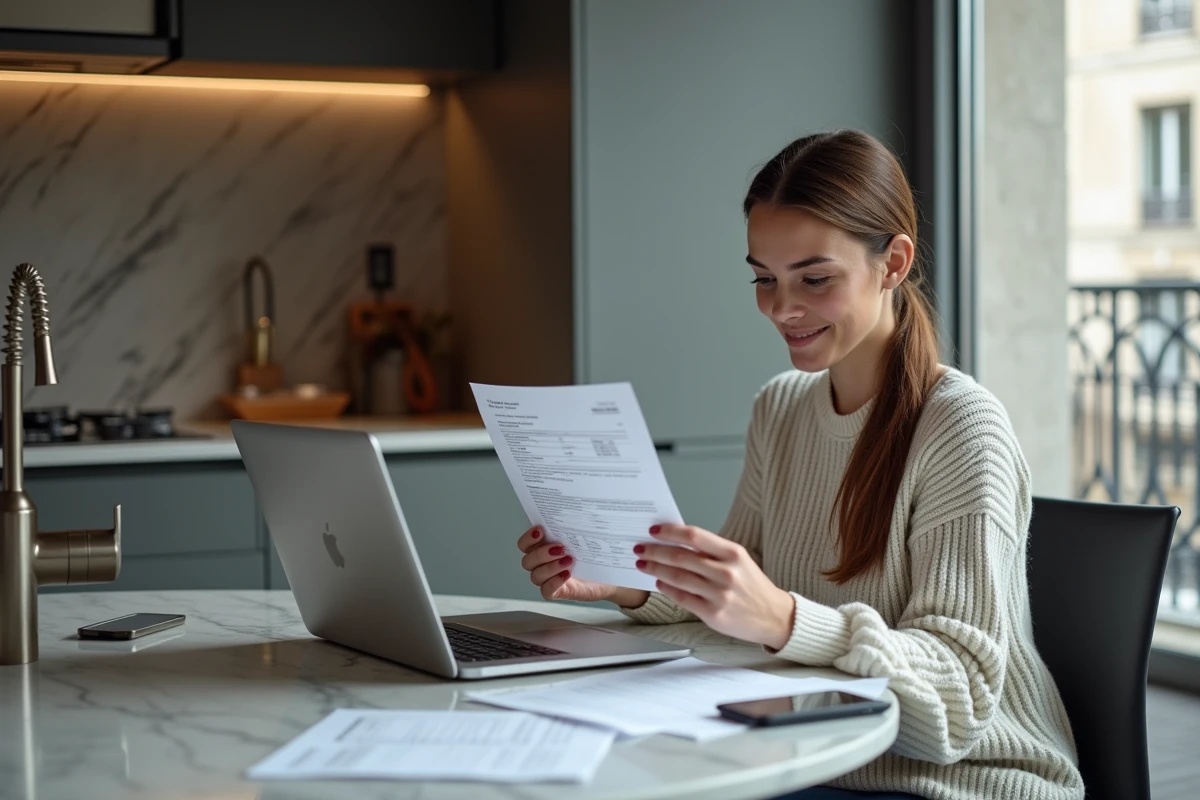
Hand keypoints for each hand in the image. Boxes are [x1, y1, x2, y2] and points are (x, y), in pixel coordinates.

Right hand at [516, 526, 647, 606]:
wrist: (611, 575)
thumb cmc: (596, 554)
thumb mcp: (588, 536)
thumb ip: (581, 524)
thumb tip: (586, 505)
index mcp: (544, 546)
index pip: (525, 543)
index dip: (528, 537)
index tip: (541, 530)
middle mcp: (543, 563)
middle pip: (527, 560)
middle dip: (541, 553)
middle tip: (561, 547)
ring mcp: (548, 578)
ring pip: (535, 576)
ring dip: (550, 567)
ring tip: (568, 560)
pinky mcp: (557, 592)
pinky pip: (546, 591)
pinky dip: (554, 582)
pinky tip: (567, 575)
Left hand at [635, 524, 794, 649]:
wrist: (773, 616)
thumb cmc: (752, 585)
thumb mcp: (738, 560)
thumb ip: (710, 551)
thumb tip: (676, 541)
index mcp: (733, 553)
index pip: (694, 536)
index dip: (670, 532)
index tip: (653, 531)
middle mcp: (726, 572)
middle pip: (680, 557)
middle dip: (655, 551)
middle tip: (640, 548)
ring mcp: (719, 595)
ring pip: (677, 577)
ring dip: (656, 569)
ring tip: (643, 564)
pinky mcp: (713, 614)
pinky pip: (682, 598)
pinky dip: (667, 588)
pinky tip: (659, 582)